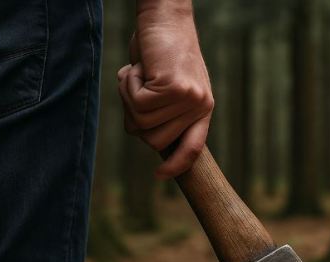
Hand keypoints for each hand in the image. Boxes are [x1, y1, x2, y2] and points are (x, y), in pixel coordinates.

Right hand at [118, 1, 212, 179]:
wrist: (164, 17)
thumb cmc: (159, 50)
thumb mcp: (165, 84)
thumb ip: (162, 110)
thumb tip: (143, 134)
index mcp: (202, 109)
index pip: (193, 148)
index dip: (177, 164)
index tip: (160, 175)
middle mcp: (200, 106)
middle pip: (154, 140)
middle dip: (135, 119)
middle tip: (136, 90)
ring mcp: (190, 99)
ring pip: (142, 123)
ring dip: (129, 98)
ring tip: (139, 74)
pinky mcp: (176, 88)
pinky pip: (138, 104)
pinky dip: (128, 86)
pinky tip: (138, 69)